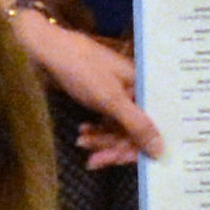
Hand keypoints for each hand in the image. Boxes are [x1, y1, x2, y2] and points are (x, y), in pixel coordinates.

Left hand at [4, 5, 156, 168]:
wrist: (47, 49)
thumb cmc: (82, 69)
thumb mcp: (110, 99)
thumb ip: (137, 124)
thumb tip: (162, 150)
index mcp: (144, 87)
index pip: (153, 124)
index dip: (139, 146)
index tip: (120, 161)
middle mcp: (135, 91)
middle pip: (134, 129)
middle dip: (113, 146)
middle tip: (94, 160)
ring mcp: (118, 94)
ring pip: (118, 127)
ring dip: (101, 140)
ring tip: (81, 143)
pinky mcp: (102, 97)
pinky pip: (106, 121)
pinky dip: (94, 131)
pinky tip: (81, 135)